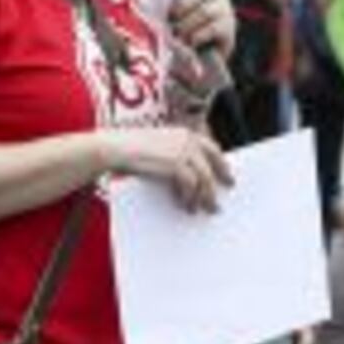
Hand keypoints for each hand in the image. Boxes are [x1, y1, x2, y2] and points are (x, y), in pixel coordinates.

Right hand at [100, 126, 232, 212]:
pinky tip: (187, 207)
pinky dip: (190, 198)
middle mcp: (188, 139)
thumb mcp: (160, 148)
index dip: (221, 164)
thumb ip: (177, 156)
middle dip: (219, 183)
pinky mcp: (175, 164)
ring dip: (205, 197)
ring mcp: (183, 151)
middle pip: (213, 164)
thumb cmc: (132, 150)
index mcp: (185, 133)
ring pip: (204, 178)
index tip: (227, 177)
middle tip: (220, 199)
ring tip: (205, 210)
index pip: (212, 148)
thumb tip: (193, 177)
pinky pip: (190, 186)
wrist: (116, 148)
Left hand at [170, 0, 235, 56]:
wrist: (197, 63)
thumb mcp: (171, 14)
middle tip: (172, 21)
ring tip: (180, 36)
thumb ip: (166, 0)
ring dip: (187, 26)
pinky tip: (192, 43)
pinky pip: (210, 28)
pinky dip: (196, 37)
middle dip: (181, 8)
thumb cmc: (182, 35)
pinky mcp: (229, 27)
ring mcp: (225, 9)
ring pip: (204, 11)